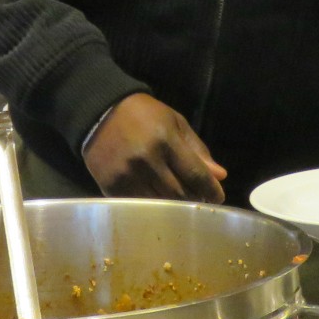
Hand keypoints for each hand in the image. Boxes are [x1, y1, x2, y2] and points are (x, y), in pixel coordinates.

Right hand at [82, 94, 226, 203]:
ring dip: (174, 205)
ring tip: (179, 201)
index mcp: (166, 140)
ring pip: (160, 204)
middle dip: (193, 198)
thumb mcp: (174, 123)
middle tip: (198, 198)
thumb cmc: (143, 115)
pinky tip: (157, 200)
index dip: (211, 189)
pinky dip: (152, 206)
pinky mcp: (112, 187)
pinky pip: (139, 205)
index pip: (195, 174)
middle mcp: (147, 160)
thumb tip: (219, 176)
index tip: (218, 197)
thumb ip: (197, 150)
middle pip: (179, 193)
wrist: (100, 113)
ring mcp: (127, 176)